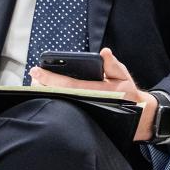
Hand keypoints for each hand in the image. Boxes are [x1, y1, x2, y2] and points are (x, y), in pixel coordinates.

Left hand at [30, 47, 157, 141]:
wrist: (137, 117)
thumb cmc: (128, 94)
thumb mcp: (123, 76)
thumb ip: (113, 65)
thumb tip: (104, 53)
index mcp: (100, 92)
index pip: (70, 85)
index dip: (51, 79)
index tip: (37, 71)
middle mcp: (90, 103)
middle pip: (61, 96)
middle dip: (44, 87)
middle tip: (32, 78)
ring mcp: (86, 112)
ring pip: (62, 104)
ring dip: (47, 94)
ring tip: (36, 84)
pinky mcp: (84, 117)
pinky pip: (67, 109)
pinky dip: (55, 102)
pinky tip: (46, 95)